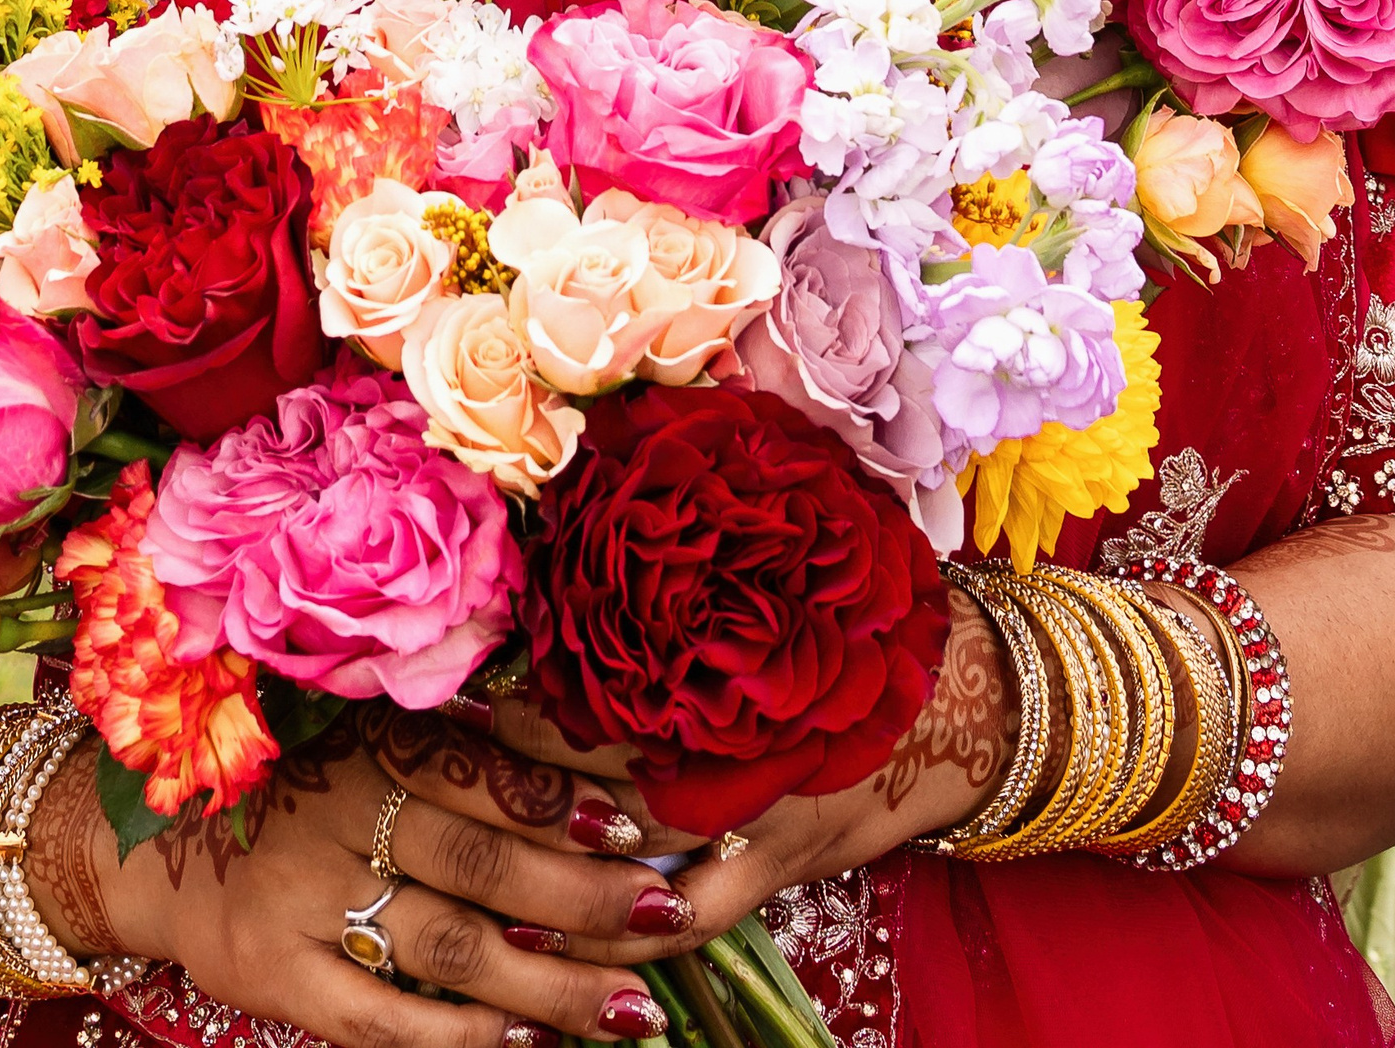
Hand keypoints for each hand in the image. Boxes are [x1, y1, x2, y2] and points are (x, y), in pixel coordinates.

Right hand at [48, 730, 691, 1047]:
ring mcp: (305, 895)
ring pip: (449, 946)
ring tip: (632, 1012)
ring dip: (549, 984)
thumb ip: (460, 750)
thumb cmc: (291, 778)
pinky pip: (376, 1014)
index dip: (572, 801)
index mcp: (374, 742)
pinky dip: (455, 1034)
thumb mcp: (364, 735)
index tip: (648, 830)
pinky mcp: (273, 970)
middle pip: (487, 862)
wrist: (145, 835)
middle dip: (588, 898)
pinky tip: (521, 1040)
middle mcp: (344, 810)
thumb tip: (595, 766)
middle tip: (669, 923)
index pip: (490, 773)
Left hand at [396, 595, 1016, 951]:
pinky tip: (551, 948)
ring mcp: (751, 814)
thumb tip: (609, 447)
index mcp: (725, 660)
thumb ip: (699, 534)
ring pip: (626, 856)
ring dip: (542, 864)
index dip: (522, 693)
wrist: (967, 698)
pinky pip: (685, 919)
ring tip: (456, 865)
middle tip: (428, 773)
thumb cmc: (868, 610)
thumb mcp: (789, 560)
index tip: (458, 686)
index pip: (599, 683)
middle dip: (505, 778)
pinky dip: (616, 939)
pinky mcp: (775, 865)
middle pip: (591, 769)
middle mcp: (730, 742)